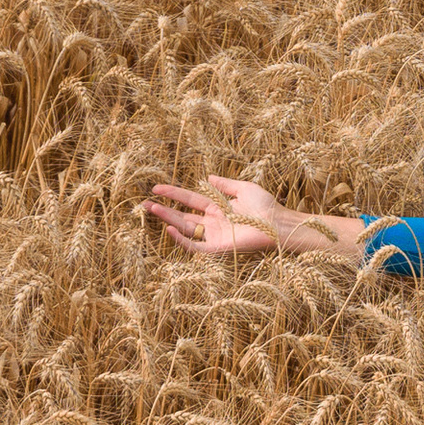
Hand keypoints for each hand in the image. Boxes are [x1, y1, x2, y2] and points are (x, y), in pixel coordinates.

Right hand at [146, 178, 291, 254]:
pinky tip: (169, 229)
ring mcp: (214, 235)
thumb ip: (225, 184)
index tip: (156, 188)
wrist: (279, 223)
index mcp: (218, 208)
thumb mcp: (243, 189)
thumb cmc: (266, 206)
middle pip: (183, 216)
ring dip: (167, 220)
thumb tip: (208, 177)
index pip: (190, 200)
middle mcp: (213, 222)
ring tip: (151, 209)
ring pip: (185, 229)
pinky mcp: (218, 248)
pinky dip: (181, 240)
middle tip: (144, 203)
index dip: (174, 194)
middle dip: (164, 209)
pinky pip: (195, 246)